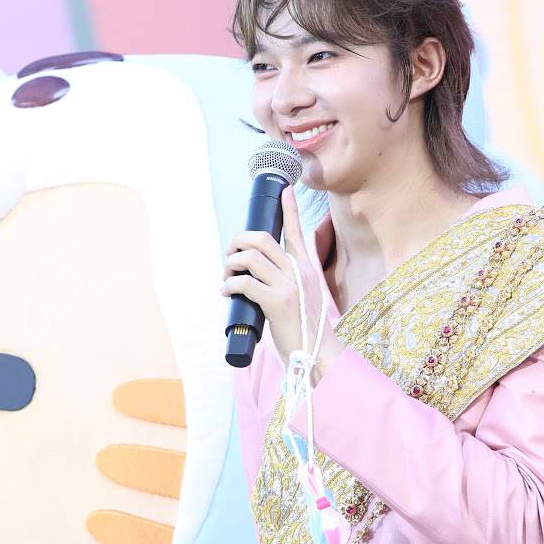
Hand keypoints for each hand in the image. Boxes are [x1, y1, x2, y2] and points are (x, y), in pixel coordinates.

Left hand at [220, 187, 344, 377]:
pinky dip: (230, 284)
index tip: (285, 190)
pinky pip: (246, 282)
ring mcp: (288, 286)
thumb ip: (287, 281)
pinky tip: (227, 292)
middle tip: (230, 256)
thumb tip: (258, 275)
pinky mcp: (277, 302)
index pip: (297, 231)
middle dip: (238, 241)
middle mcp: (298, 271)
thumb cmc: (304, 328)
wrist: (317, 353)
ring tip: (227, 276)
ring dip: (231, 263)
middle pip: (263, 239)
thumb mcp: (302, 296)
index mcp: (305, 268)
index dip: (290, 209)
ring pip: (251, 257)